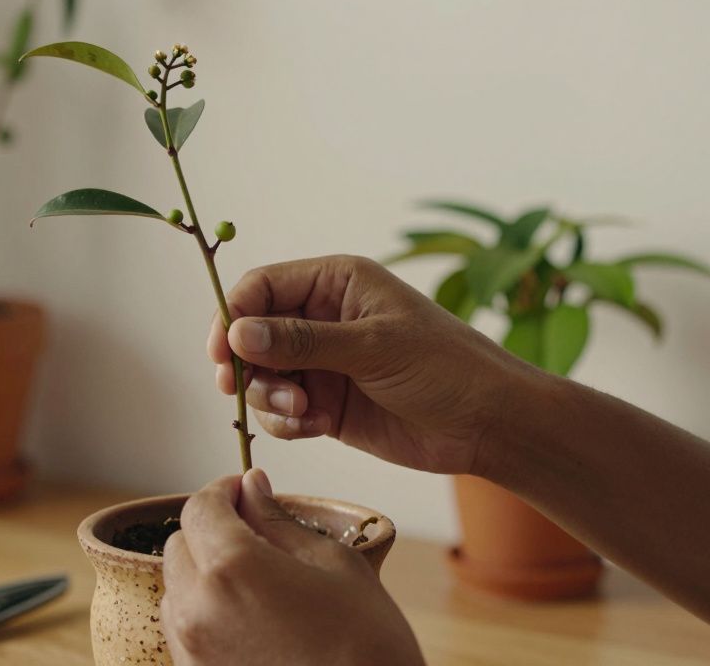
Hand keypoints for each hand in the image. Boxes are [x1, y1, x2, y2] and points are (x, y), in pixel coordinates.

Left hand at [160, 469, 424, 665]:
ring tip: (254, 581)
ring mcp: (192, 652)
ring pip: (175, 591)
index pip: (200, 509)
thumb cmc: (368, 645)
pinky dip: (204, 614)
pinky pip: (183, 633)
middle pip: (178, 547)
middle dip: (210, 531)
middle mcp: (198, 610)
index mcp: (233, 569)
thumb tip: (253, 486)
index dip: (222, 491)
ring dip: (203, 574)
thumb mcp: (333, 564)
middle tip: (254, 533)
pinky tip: (248, 618)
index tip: (244, 491)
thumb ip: (279, 520)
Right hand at [208, 254, 543, 475]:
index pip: (262, 287)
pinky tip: (316, 426)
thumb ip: (303, 341)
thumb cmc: (445, 367)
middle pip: (252, 334)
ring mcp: (322, 363)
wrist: (487, 424)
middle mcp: (322, 318)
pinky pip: (282, 410)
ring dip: (269, 397)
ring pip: (262, 376)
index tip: (222, 353)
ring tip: (303, 411)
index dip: (233, 316)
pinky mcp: (326, 404)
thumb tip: (238, 332)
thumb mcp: (373, 347)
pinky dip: (287, 421)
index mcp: (335, 283)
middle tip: (246, 389)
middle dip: (248, 365)